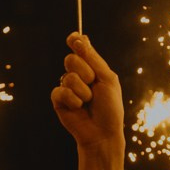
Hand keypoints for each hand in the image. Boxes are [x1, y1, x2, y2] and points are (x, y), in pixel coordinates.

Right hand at [49, 33, 125, 149]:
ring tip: (89, 102)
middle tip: (94, 85)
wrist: (104, 132)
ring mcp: (67, 87)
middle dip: (85, 72)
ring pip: (68, 77)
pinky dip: (73, 100)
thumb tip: (80, 37)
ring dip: (83, 91)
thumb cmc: (110, 108)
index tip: (73, 38)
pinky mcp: (58, 100)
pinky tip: (79, 108)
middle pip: (71, 59)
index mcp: (91, 68)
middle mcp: (78, 75)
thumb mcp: (107, 79)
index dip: (74, 40)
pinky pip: (61, 91)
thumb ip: (93, 59)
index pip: (79, 47)